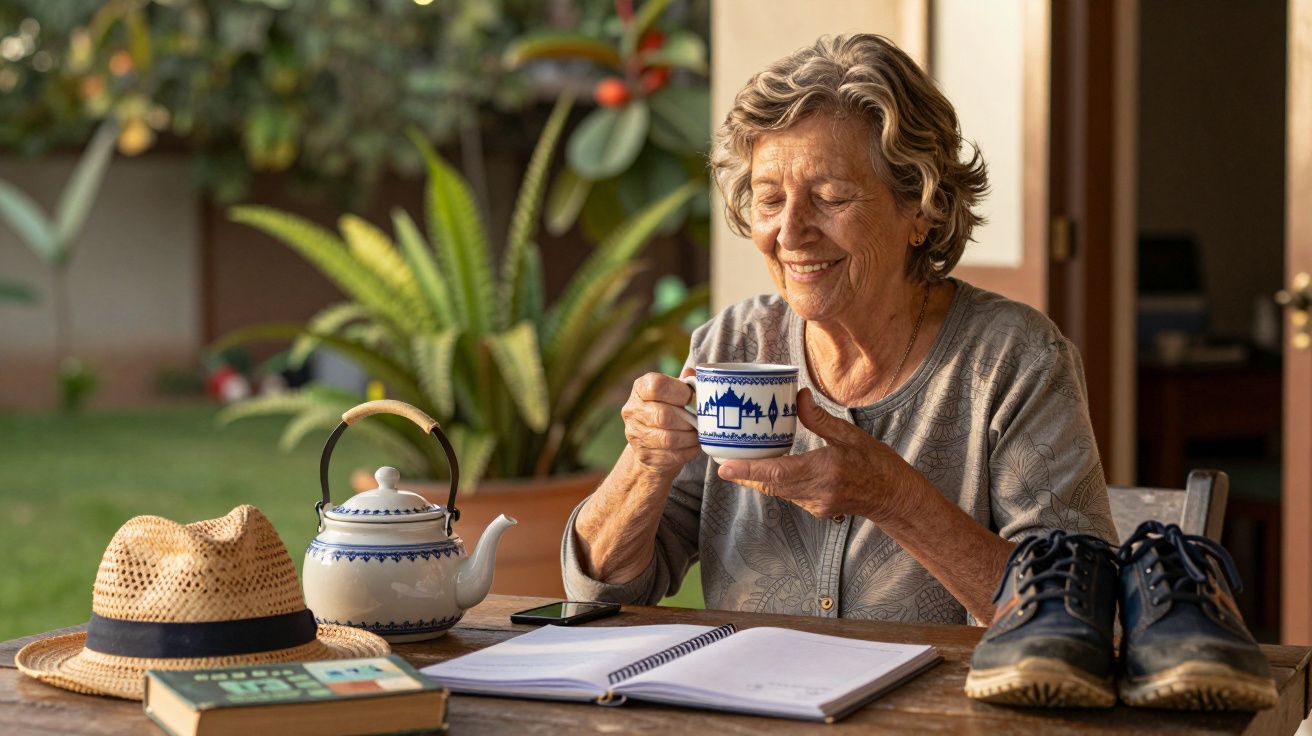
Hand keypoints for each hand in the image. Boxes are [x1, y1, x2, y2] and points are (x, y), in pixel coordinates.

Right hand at [621, 369, 700, 475]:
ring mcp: (635, 434)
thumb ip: (685, 382)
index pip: (657, 385)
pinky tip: (693, 446)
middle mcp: (633, 410)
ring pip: (668, 439)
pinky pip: (672, 456)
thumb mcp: (675, 393)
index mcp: (640, 388)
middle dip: (687, 420)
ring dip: (689, 437)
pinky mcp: (645, 456)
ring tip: (697, 434)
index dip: (679, 391)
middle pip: (663, 415)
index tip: (691, 398)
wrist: (652, 443)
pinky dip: (689, 451)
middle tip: (697, 421)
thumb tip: (694, 373)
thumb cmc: (668, 410)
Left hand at [715, 388, 920, 520]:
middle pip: (771, 484)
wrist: (895, 497)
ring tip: (734, 463)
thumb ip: (820, 419)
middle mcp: (818, 492)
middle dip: (744, 474)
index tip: (723, 467)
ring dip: (756, 479)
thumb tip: (797, 396)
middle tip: (719, 460)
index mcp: (826, 471)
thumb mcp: (851, 435)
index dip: (748, 470)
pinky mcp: (817, 509)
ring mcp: (816, 505)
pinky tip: (763, 471)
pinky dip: (773, 483)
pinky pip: (788, 495)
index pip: (779, 473)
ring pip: (777, 491)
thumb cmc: (878, 463)